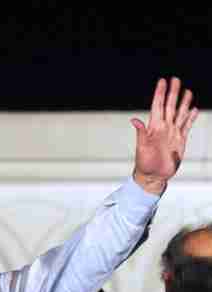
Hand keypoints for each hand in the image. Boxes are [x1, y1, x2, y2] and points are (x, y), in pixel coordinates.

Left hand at [132, 77, 198, 194]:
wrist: (153, 176)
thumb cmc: (144, 163)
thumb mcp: (142, 147)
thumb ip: (141, 133)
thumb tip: (134, 120)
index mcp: (154, 127)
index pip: (157, 106)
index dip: (160, 93)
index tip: (162, 81)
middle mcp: (163, 128)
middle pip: (169, 106)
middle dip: (172, 93)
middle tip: (175, 79)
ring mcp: (172, 133)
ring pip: (179, 114)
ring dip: (183, 102)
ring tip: (187, 91)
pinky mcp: (180, 141)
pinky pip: (186, 126)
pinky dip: (190, 117)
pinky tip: (193, 109)